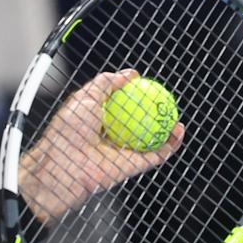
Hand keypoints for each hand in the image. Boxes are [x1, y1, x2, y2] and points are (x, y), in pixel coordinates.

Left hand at [18, 68, 183, 222]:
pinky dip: (170, 145)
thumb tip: (129, 75)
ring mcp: (123, 152)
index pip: (121, 105)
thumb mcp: (85, 96)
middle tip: (165, 100)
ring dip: (167, 128)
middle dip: (154, 113)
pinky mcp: (132, 167)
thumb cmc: (67, 131)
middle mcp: (112, 136)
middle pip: (139, 122)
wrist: (63, 165)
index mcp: (98, 120)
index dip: (135, 95)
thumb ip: (106, 83)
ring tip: (176, 114)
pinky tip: (178, 131)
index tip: (147, 84)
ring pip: (151, 139)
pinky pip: (156, 155)